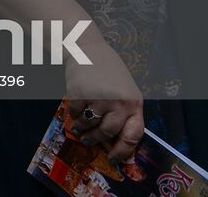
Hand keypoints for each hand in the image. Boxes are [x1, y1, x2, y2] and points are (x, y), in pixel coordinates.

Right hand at [64, 34, 144, 161]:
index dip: (123, 151)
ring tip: (78, 129)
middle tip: (88, 142)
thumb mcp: (125, 91)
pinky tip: (75, 111)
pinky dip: (73, 115)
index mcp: (134, 104)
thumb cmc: (109, 72)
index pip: (133, 135)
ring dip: (82, 130)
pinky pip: (76, 113)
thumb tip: (115, 140)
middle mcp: (119, 103)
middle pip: (108, 132)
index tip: (114, 158)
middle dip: (96, 140)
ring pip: (90, 125)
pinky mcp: (80, 94)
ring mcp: (99, 98)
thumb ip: (124, 112)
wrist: (88, 49)